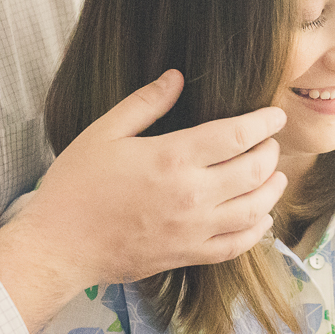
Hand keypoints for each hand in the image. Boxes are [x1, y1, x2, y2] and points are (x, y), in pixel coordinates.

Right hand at [0, 70, 287, 332]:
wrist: (58, 246)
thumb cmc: (75, 186)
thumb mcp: (104, 132)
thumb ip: (145, 103)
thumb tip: (176, 78)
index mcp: (173, 158)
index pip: (237, 135)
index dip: (264, 123)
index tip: (275, 115)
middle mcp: (191, 195)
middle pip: (254, 171)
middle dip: (270, 153)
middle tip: (270, 142)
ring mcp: (192, 230)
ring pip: (254, 210)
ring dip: (272, 190)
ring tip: (276, 176)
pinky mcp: (187, 255)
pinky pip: (235, 246)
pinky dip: (256, 231)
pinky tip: (261, 218)